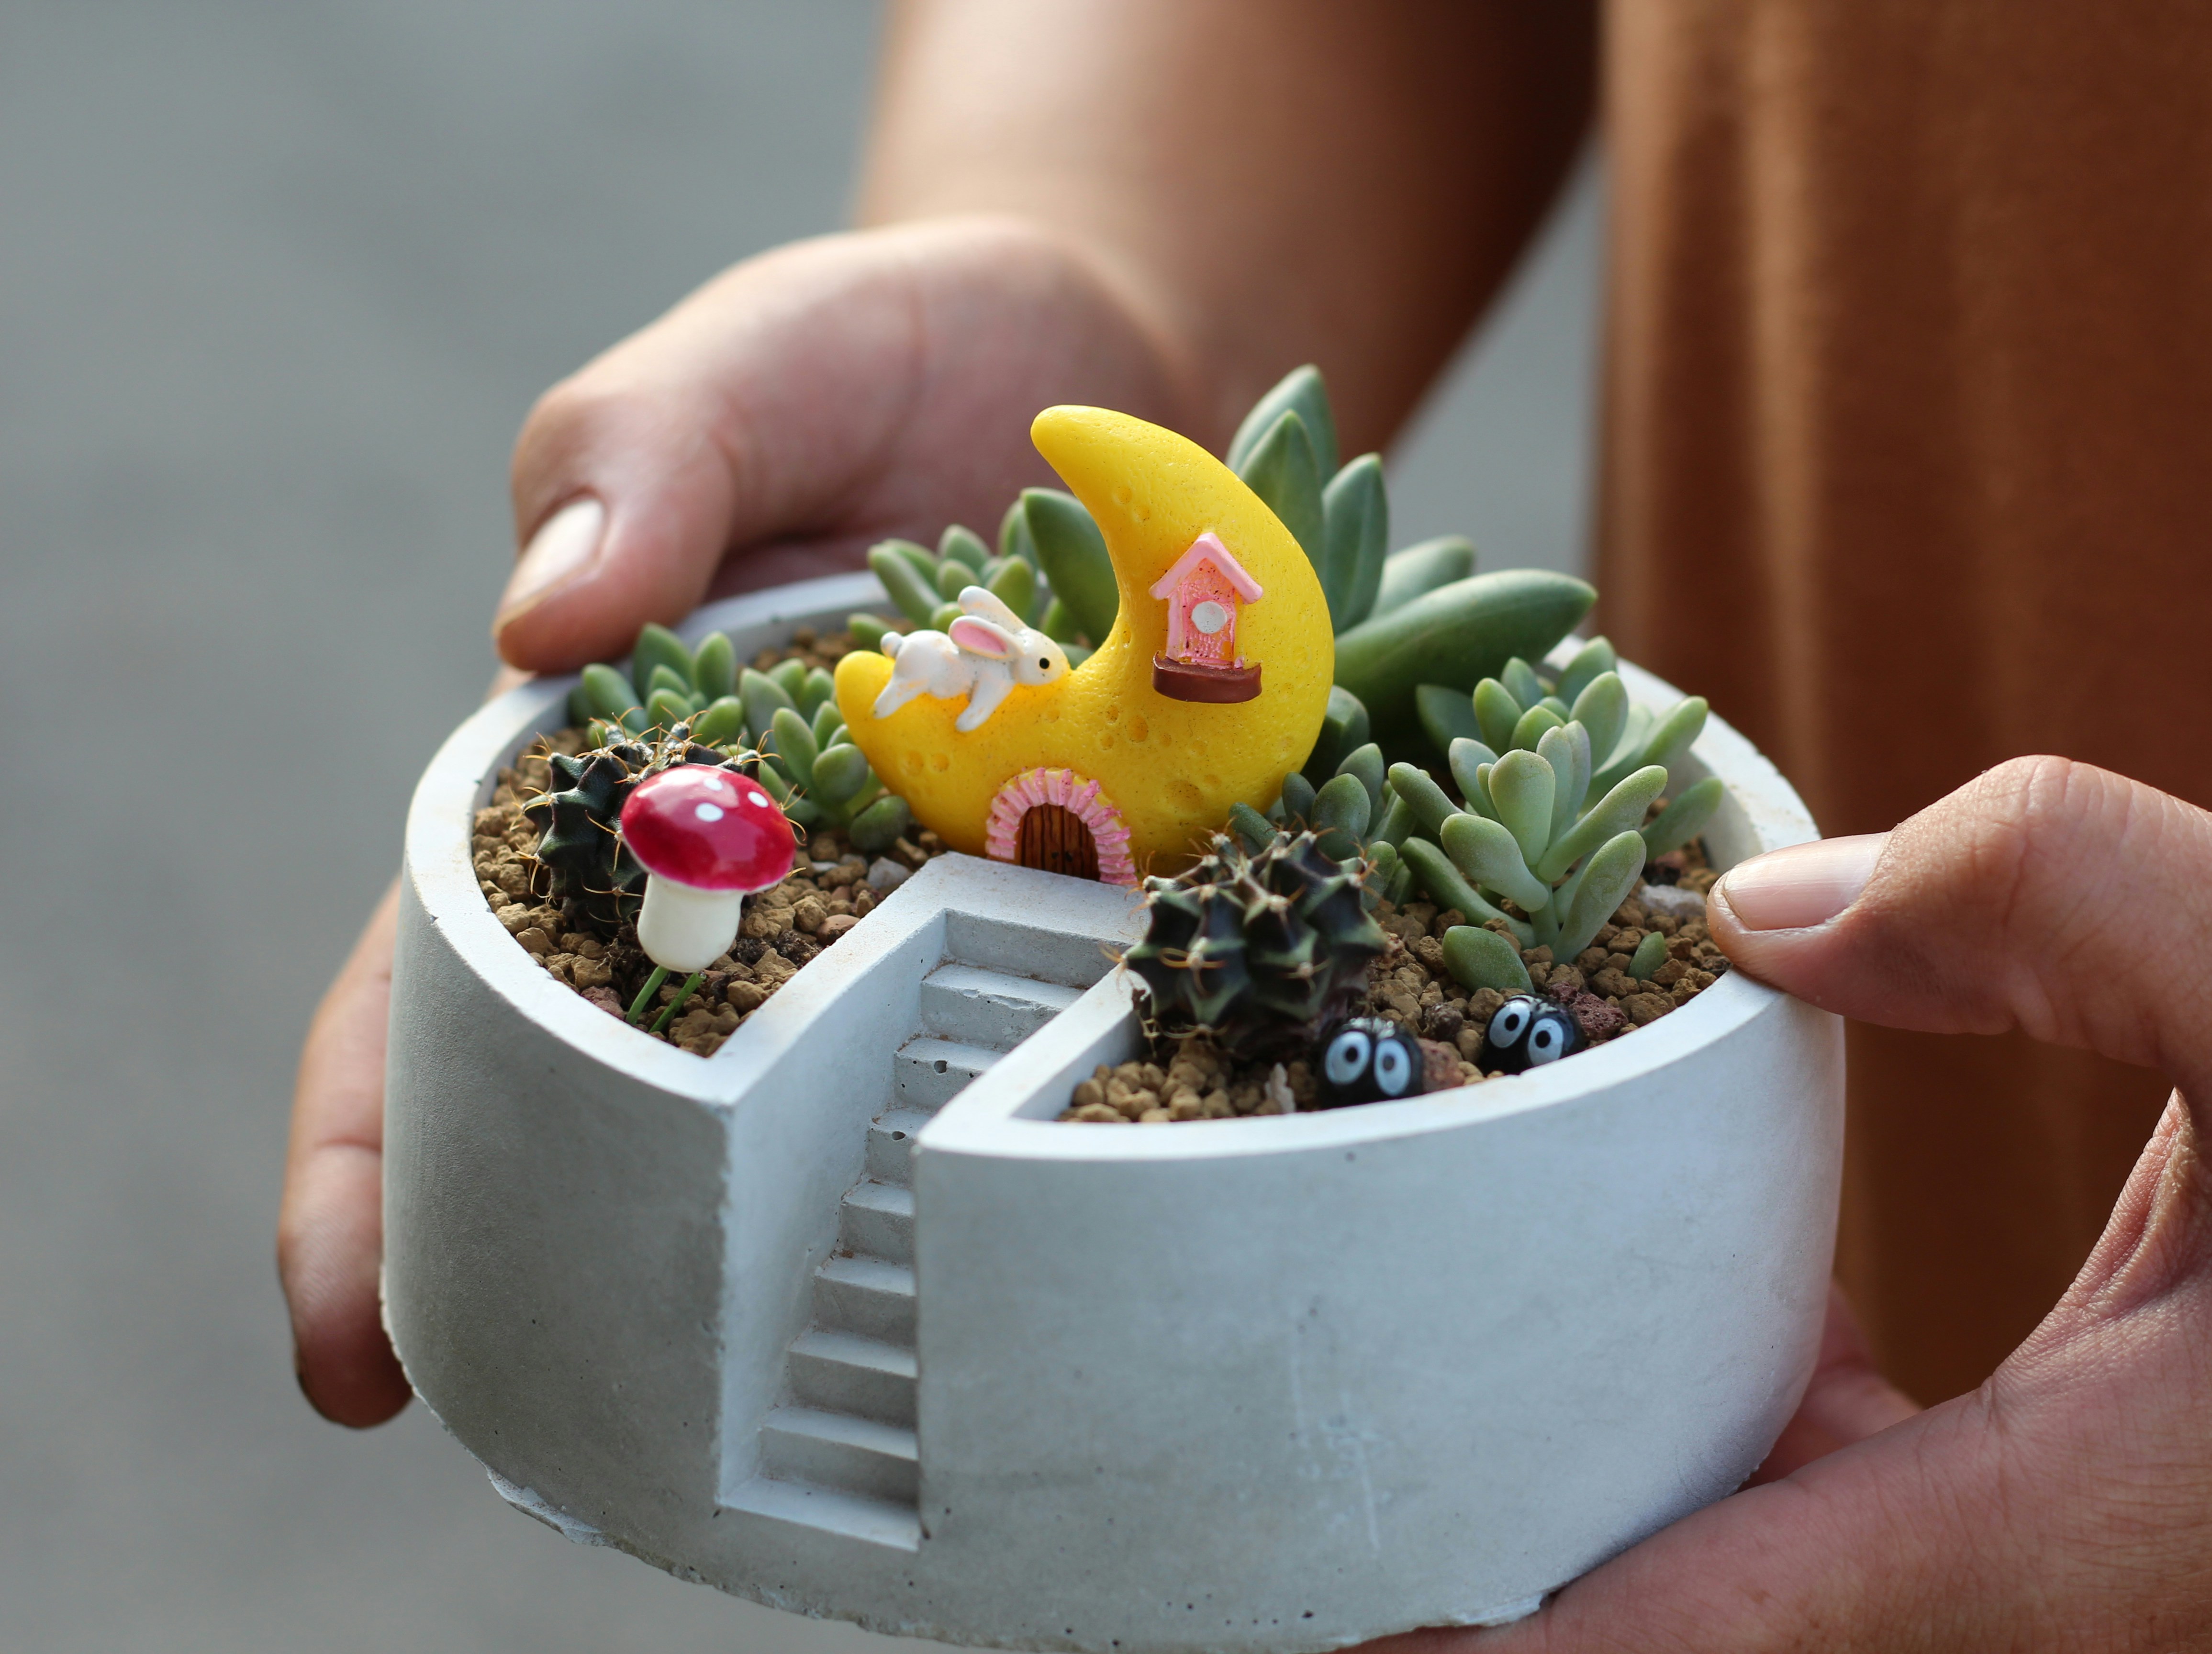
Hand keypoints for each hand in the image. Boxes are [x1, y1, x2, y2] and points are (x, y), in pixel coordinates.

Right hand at [278, 218, 1193, 1422]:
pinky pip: (1059, 1035)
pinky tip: (1079, 1214)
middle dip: (588, 1270)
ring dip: (835, 1239)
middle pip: (634, 1109)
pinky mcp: (1086, 905)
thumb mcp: (743, 364)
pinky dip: (1051, 1115)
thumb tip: (545, 621)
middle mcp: (760, 886)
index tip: (351, 1346)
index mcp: (603, 786)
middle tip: (601, 1431)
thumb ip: (638, 462)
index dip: (373, 1171)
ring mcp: (928, 915)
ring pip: (852, 1112)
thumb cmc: (877, 359)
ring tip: (852, 1384)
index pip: (446, 995)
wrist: (1118, 362)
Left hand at [1377, 756, 2211, 1647]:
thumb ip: (2029, 892)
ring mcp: (2073, 1578)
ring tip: (1465, 1390)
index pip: (1734, 1628)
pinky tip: (1714, 1309)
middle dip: (1524, 1583)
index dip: (1520, 1645)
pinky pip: (1862, 1517)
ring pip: (1786, 1585)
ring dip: (1624, 1506)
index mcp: (2086, 1520)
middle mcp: (2060, 1596)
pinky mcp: (2082, 1520)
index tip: (1353, 1618)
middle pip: (1721, 1630)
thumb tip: (1750, 920)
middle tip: (1335, 1485)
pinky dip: (1752, 1441)